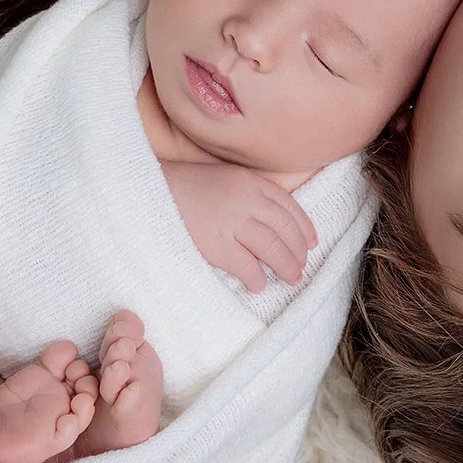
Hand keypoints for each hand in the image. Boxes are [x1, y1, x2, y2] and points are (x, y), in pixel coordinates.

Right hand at [161, 160, 316, 291]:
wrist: (151, 191)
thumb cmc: (188, 186)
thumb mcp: (226, 177)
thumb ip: (250, 193)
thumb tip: (273, 220)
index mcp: (252, 183)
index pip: (290, 208)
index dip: (304, 229)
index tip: (311, 243)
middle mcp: (248, 201)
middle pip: (285, 231)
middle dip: (298, 253)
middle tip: (301, 268)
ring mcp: (233, 223)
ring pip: (273, 249)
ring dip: (286, 267)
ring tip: (290, 278)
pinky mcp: (217, 246)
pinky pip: (247, 267)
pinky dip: (257, 278)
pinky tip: (258, 285)